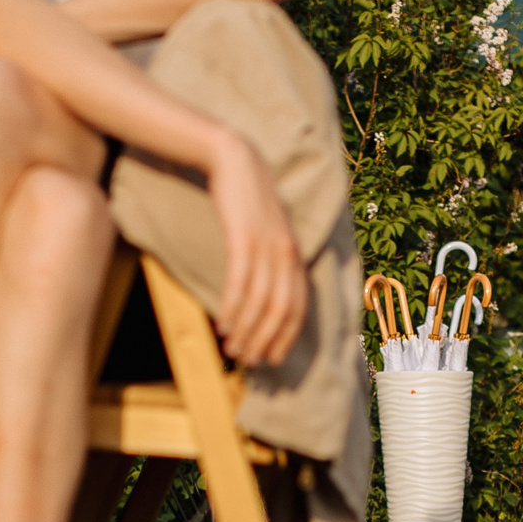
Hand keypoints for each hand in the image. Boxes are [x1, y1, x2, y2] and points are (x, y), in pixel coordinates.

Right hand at [206, 131, 305, 368]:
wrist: (234, 159)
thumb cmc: (247, 200)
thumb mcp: (267, 231)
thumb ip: (272, 259)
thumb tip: (264, 295)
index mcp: (295, 254)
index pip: (299, 306)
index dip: (287, 336)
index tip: (272, 359)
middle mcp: (287, 252)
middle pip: (281, 310)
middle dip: (266, 340)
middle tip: (248, 361)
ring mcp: (267, 244)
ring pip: (261, 300)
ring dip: (247, 330)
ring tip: (232, 349)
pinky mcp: (244, 236)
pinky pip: (241, 281)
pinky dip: (233, 307)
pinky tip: (223, 324)